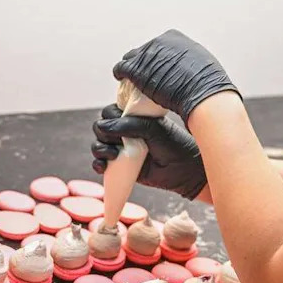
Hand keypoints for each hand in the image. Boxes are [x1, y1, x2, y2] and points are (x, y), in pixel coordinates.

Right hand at [91, 104, 207, 199]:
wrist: (184, 169)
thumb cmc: (173, 145)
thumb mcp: (153, 129)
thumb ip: (129, 125)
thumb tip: (103, 126)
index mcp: (132, 117)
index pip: (110, 112)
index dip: (109, 117)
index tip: (119, 124)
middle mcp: (124, 132)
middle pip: (100, 128)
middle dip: (103, 134)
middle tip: (117, 141)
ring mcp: (122, 149)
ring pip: (98, 146)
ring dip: (100, 149)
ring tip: (113, 154)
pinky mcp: (121, 167)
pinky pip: (101, 164)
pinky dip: (98, 164)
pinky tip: (104, 166)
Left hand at [112, 29, 240, 125]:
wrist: (202, 95)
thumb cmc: (207, 84)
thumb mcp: (202, 63)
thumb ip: (191, 60)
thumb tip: (191, 68)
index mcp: (174, 37)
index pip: (159, 45)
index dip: (156, 58)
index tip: (157, 69)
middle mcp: (158, 41)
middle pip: (144, 50)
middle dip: (143, 62)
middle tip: (144, 77)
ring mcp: (145, 54)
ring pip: (131, 58)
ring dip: (130, 68)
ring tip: (130, 79)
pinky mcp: (135, 68)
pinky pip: (121, 68)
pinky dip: (120, 74)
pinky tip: (120, 80)